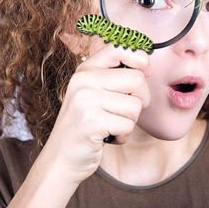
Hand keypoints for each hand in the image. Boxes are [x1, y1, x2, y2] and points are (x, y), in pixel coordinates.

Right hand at [37, 44, 150, 184]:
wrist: (60, 159)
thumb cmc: (87, 124)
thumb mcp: (95, 92)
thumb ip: (116, 75)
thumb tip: (147, 63)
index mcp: (86, 68)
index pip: (121, 47)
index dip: (140, 61)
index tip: (140, 75)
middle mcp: (83, 79)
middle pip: (138, 79)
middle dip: (141, 100)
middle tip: (123, 111)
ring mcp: (85, 100)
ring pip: (136, 105)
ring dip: (130, 121)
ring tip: (111, 124)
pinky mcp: (90, 122)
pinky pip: (128, 125)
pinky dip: (123, 136)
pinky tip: (107, 137)